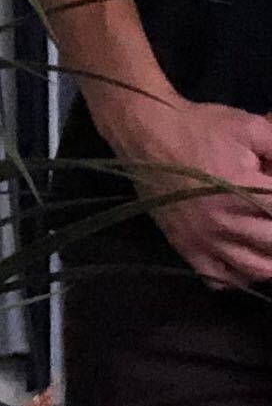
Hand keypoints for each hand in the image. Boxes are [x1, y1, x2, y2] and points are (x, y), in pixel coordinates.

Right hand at [101, 91, 271, 290]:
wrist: (145, 132)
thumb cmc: (200, 127)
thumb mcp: (253, 128)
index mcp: (246, 192)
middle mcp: (225, 222)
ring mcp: (203, 238)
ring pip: (254, 270)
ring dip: (270, 262)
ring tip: (269, 246)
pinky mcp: (184, 245)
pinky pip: (217, 278)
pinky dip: (237, 277)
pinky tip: (244, 258)